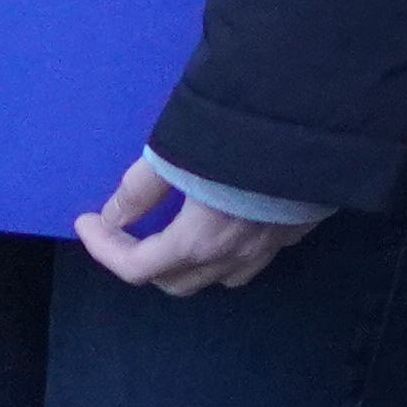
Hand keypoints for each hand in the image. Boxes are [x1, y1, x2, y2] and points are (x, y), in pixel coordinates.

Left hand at [73, 153, 319, 294]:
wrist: (322, 125)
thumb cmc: (243, 138)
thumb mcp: (178, 152)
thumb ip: (140, 187)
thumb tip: (112, 216)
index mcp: (198, 241)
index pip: (136, 267)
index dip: (103, 249)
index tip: (84, 222)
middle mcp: (232, 256)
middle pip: (174, 281)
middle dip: (143, 261)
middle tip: (129, 229)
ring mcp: (268, 249)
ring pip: (217, 277)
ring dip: (188, 264)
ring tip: (177, 233)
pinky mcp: (295, 232)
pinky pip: (253, 259)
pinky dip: (229, 252)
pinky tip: (231, 222)